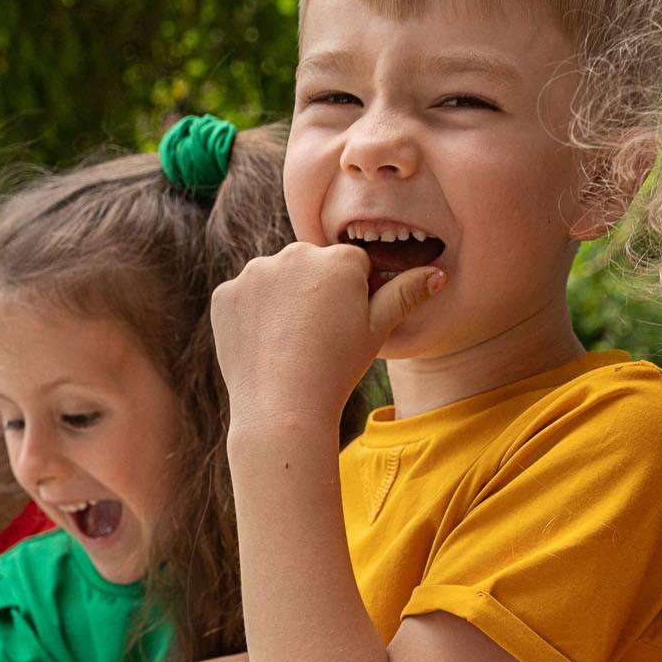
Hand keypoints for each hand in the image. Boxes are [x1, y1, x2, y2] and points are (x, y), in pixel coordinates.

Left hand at [211, 242, 444, 426]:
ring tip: (291, 345)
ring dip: (283, 303)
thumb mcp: (378, 333)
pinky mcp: (226, 295)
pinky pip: (244, 299)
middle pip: (311, 268)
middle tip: (317, 340)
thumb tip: (436, 273)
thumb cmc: (337, 370)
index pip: (351, 266)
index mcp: (338, 259)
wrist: (283, 408)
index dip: (353, 298)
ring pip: (276, 281)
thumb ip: (405, 295)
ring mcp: (254, 273)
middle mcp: (294, 253)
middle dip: (316, 294)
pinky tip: (265, 347)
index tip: (345, 329)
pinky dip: (252, 318)